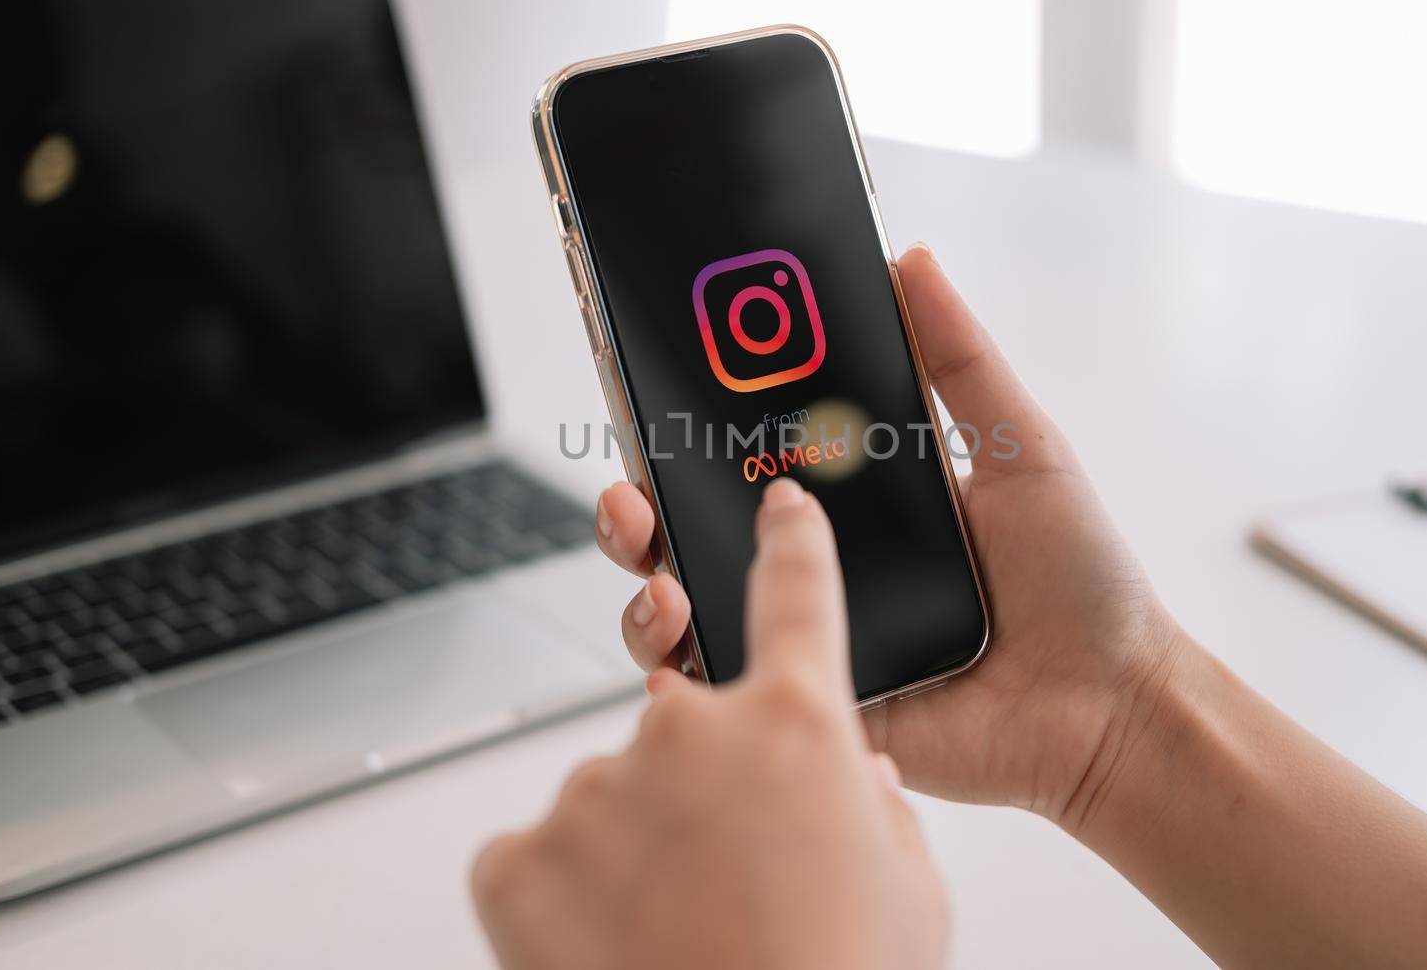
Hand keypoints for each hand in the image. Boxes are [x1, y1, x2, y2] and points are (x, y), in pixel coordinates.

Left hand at [473, 479, 947, 969]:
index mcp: (798, 724)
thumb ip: (878, 810)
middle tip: (731, 871)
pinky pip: (541, 853)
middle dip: (705, 783)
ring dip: (640, 849)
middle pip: (686, 718)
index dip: (792, 541)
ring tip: (682, 933)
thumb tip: (853, 783)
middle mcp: (691, 728)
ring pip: (615, 796)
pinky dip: (570, 896)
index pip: (798, 594)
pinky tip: (617, 950)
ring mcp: (596, 785)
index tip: (778, 503)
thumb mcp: (908, 890)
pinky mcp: (518, 854)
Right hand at [595, 243, 1185, 825]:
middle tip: (634, 491)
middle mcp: (818, 561)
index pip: (743, 452)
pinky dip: (681, 668)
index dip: (684, 428)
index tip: (646, 395)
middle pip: (692, 525)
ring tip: (658, 571)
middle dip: (639, 504)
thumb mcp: (1021, 444)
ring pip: (686, 606)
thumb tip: (909, 257)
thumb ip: (958, 356)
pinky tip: (681, 642)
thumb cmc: (1081, 578)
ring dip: (644, 582)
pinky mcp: (814, 702)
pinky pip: (726, 687)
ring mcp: (809, 633)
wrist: (1112, 706)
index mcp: (854, 498)